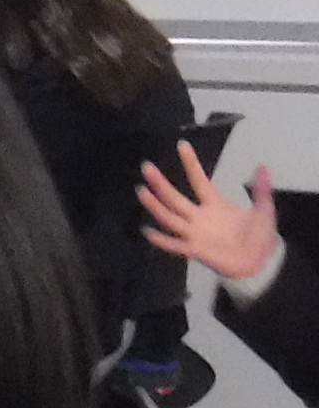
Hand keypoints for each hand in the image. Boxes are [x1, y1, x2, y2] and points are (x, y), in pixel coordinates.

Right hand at [139, 147, 279, 283]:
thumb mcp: (264, 210)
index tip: (182, 145)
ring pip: (169, 217)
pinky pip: (174, 244)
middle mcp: (199, 216)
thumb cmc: (259, 235)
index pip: (199, 180)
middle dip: (161, 183)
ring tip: (142, 192)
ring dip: (155, 205)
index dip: (191, 164)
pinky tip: (148, 231)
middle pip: (175, 197)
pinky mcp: (195, 249)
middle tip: (146, 167)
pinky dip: (161, 239)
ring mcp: (195, 233)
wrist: (259, 262)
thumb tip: (264, 166)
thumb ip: (261, 191)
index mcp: (215, 204)